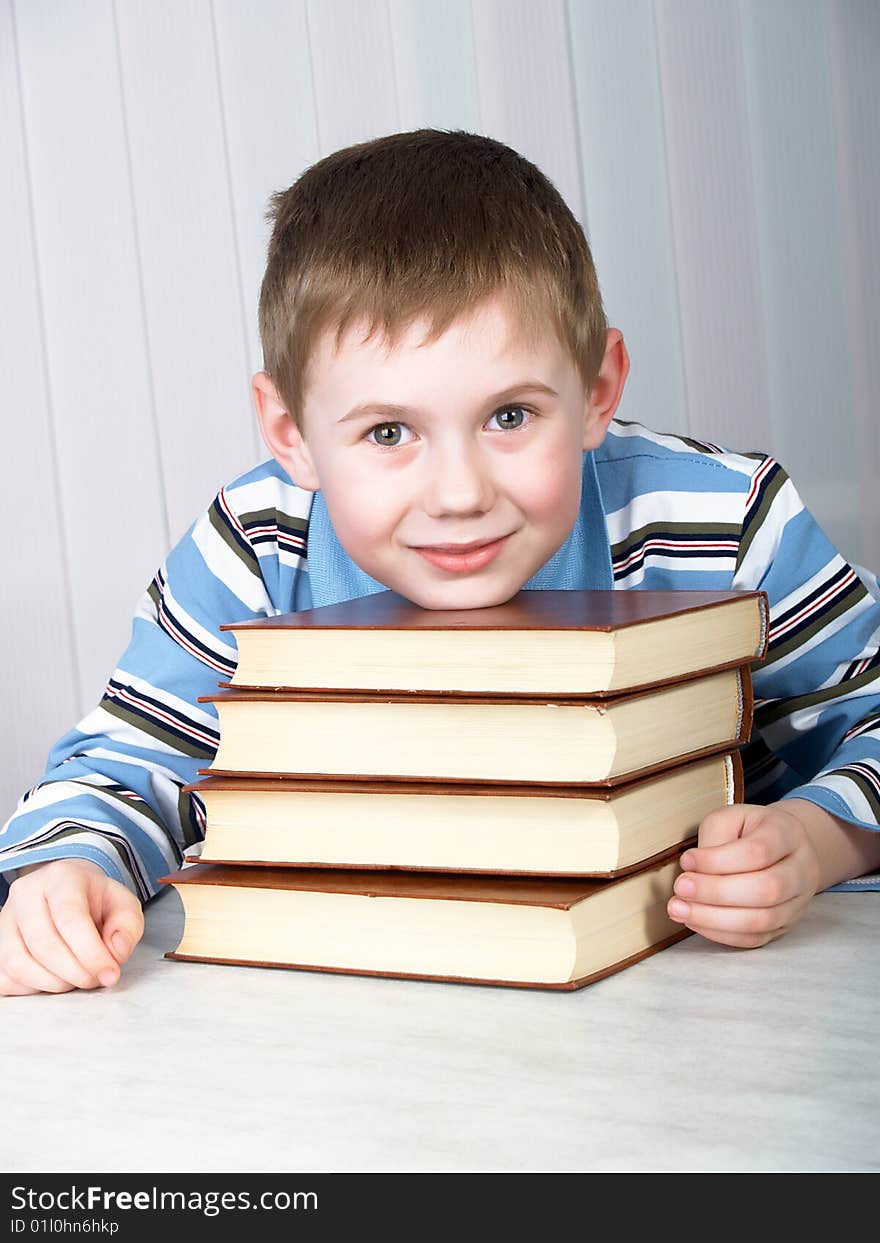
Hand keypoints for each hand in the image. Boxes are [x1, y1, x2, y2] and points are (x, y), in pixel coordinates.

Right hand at [0, 859, 144, 994]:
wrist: (67, 894)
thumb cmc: (95, 901)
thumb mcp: (123, 904)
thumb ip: (127, 927)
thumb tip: (116, 953)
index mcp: (62, 877)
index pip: (70, 917)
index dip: (91, 952)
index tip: (110, 973)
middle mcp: (26, 893)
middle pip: (44, 944)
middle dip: (77, 972)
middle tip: (97, 979)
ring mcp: (5, 919)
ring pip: (20, 964)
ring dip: (55, 983)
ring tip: (78, 977)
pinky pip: (7, 977)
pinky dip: (33, 988)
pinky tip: (55, 978)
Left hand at [666, 802, 821, 947]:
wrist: (784, 848)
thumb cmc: (750, 831)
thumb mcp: (731, 818)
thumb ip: (714, 838)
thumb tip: (695, 871)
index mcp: (787, 833)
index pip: (757, 852)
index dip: (718, 860)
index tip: (686, 861)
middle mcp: (801, 869)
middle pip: (766, 889)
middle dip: (716, 892)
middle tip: (681, 888)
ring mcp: (797, 901)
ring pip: (762, 920)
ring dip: (714, 919)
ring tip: (680, 909)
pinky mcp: (785, 925)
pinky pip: (755, 938)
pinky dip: (722, 933)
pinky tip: (696, 921)